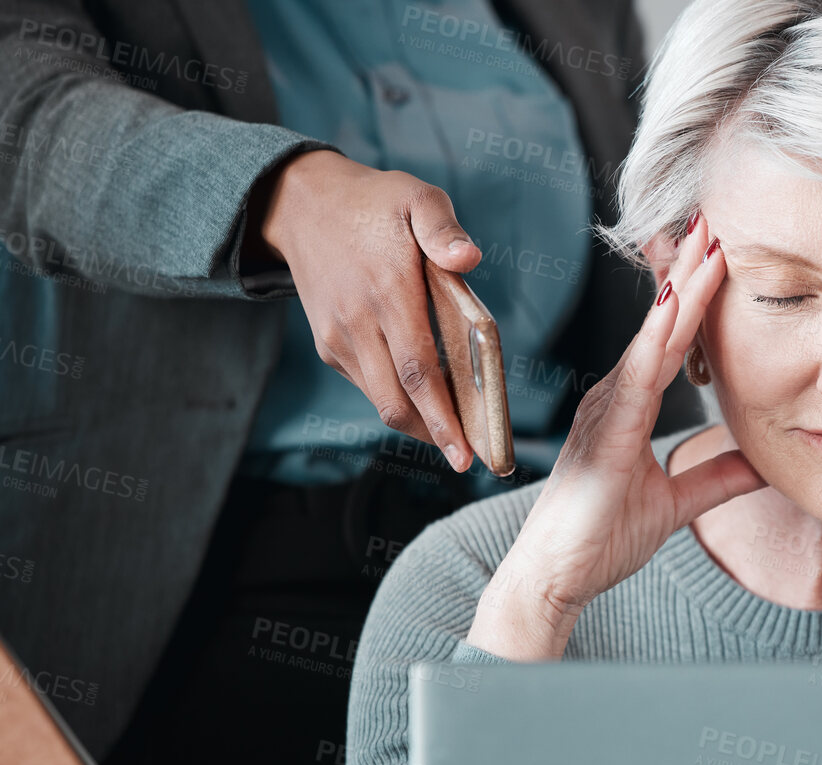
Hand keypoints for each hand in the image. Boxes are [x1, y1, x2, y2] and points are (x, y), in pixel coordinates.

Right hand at [248, 149, 480, 470]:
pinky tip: (428, 404)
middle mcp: (358, 322)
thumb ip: (442, 227)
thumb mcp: (414, 197)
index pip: (419, 370)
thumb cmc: (373, 204)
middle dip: (435, 435)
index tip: (467, 451)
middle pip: (397, 400)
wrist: (301, 204)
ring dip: (419, 423)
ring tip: (456, 436)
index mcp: (387, 291)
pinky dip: (399, 400)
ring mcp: (339, 338)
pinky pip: (370, 385)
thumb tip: (468, 259)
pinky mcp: (330, 345)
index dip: (443, 416)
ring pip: (382, 399)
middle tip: (470, 459)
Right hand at [467, 219, 764, 660]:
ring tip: (707, 244)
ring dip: (681, 291)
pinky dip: (656, 343)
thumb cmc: (600, 539)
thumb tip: (763, 464)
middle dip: (689, 272)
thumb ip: (715, 480)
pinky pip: (635, 382)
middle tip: (717, 219)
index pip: (673, 342)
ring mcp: (604, 412)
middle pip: (661, 326)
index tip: (723, 252)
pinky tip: (675, 310)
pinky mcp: (602, 437)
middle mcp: (613, 398)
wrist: (553, 579)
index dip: (697, 297)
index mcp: (629, 407)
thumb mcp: (675, 505)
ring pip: (652, 341)